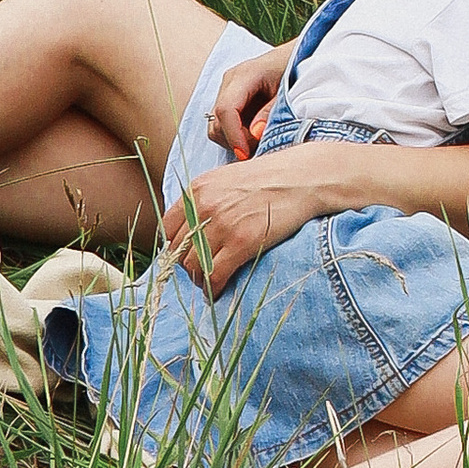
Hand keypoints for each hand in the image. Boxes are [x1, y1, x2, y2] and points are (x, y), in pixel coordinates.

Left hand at [161, 141, 339, 293]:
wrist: (301, 177)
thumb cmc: (267, 179)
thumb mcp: (226, 179)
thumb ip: (204, 200)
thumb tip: (190, 231)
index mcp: (197, 189)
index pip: (167, 229)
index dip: (176, 247)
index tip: (187, 255)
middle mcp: (204, 206)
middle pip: (179, 251)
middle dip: (188, 266)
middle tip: (201, 272)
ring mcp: (222, 224)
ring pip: (193, 267)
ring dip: (199, 279)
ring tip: (210, 281)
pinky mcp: (242, 242)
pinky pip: (213, 276)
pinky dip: (212, 289)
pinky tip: (218, 290)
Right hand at [205, 43, 293, 158]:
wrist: (297, 56)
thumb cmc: (296, 71)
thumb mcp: (289, 91)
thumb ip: (272, 112)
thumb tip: (255, 133)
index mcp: (245, 75)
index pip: (226, 109)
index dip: (233, 135)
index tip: (245, 155)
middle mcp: (230, 82)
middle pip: (218, 121)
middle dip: (236, 140)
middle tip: (260, 146)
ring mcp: (227, 90)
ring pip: (216, 126)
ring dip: (235, 139)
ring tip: (259, 139)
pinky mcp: (229, 99)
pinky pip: (223, 124)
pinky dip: (236, 134)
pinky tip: (255, 133)